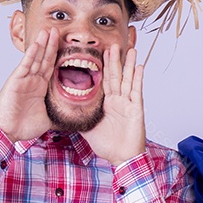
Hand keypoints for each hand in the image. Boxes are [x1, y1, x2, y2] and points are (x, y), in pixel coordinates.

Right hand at [0, 27, 58, 142]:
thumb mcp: (47, 118)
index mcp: (40, 88)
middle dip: (51, 45)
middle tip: (56, 30)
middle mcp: (32, 81)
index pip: (51, 67)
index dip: (57, 56)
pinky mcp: (16, 81)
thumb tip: (71, 116)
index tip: (65, 45)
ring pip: (35, 59)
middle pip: (44, 59)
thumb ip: (57, 112)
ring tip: (47, 31)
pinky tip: (36, 44)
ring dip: (42, 44)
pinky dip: (31, 55)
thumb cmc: (23, 127)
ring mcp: (24, 80)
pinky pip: (25, 66)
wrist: (7, 132)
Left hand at [80, 44, 145, 165]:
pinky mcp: (135, 109)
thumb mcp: (87, 128)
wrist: (122, 158)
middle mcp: (117, 101)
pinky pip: (136, 91)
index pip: (102, 81)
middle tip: (113, 44)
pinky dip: (137, 79)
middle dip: (114, 60)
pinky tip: (139, 67)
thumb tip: (63, 110)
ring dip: (128, 64)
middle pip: (115, 76)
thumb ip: (78, 117)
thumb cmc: (108, 145)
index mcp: (106, 103)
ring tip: (129, 49)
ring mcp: (127, 104)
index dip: (101, 67)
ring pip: (127, 79)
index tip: (99, 52)